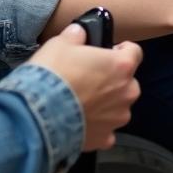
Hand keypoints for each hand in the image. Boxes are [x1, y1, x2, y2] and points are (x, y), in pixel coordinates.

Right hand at [29, 25, 141, 150]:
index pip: (135, 52)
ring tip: (82, 100)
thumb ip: (77, 35)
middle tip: (90, 77)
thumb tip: (79, 33)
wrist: (36, 116)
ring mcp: (117, 118)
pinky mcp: (105, 139)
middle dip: (113, 79)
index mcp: (121, 66)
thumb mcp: (61, 43)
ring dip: (106, 103)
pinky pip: (106, 130)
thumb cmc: (53, 75)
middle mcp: (126, 93)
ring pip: (118, 106)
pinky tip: (79, 120)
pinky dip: (97, 126)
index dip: (122, 50)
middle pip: (127, 81)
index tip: (109, 51)